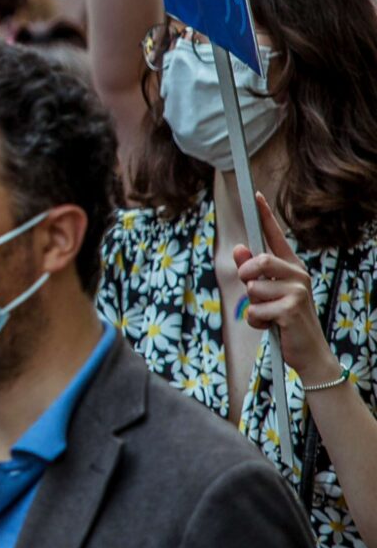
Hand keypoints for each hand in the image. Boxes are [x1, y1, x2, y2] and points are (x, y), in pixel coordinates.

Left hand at [236, 192, 337, 382]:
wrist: (308, 352)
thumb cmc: (285, 320)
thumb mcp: (266, 293)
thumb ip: (251, 271)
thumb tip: (238, 247)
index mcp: (291, 267)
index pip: (276, 236)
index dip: (265, 215)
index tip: (255, 195)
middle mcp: (297, 275)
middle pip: (258, 262)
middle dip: (246, 278)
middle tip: (255, 293)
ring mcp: (297, 291)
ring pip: (252, 289)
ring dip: (253, 306)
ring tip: (269, 314)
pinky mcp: (290, 309)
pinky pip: (255, 310)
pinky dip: (256, 322)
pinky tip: (272, 326)